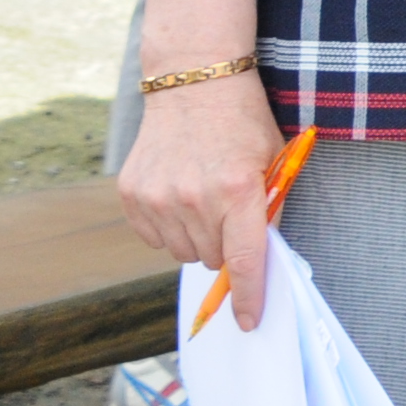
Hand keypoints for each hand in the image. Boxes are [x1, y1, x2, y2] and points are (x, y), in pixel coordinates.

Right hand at [118, 72, 288, 333]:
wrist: (194, 83)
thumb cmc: (243, 123)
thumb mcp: (273, 160)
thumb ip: (268, 210)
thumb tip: (260, 262)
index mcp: (239, 190)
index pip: (243, 262)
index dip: (247, 297)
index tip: (247, 322)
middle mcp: (195, 198)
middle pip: (213, 260)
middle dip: (226, 246)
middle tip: (229, 212)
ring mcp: (158, 198)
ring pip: (183, 253)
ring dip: (197, 237)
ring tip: (203, 197)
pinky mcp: (132, 195)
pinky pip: (153, 239)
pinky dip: (168, 227)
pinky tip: (178, 194)